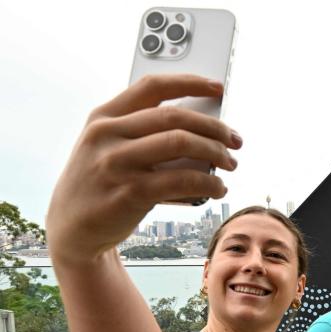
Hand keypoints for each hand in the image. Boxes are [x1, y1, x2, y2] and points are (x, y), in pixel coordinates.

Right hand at [46, 74, 240, 262]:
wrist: (73, 226)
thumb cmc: (101, 182)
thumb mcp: (106, 147)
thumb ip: (141, 132)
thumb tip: (202, 128)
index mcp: (103, 117)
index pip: (152, 87)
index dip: (190, 83)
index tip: (218, 87)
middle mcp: (107, 135)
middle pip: (175, 117)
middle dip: (214, 127)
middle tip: (235, 140)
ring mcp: (117, 163)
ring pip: (181, 143)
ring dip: (216, 153)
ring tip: (230, 164)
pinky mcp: (130, 192)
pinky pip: (183, 180)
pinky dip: (209, 183)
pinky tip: (218, 188)